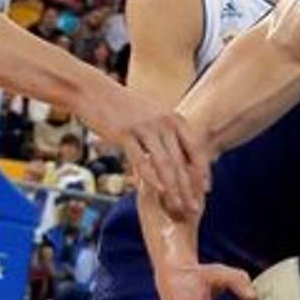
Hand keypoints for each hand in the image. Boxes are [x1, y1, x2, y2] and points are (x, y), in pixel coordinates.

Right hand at [81, 89, 209, 217]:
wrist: (94, 91)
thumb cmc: (124, 106)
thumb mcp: (153, 114)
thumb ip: (168, 131)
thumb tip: (179, 151)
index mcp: (174, 119)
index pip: (195, 150)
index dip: (202, 171)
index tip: (206, 190)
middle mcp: (164, 123)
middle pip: (182, 162)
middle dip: (190, 188)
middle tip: (195, 208)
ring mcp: (145, 128)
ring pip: (165, 165)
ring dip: (173, 189)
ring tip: (178, 207)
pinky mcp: (125, 134)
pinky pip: (141, 160)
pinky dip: (151, 178)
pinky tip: (158, 192)